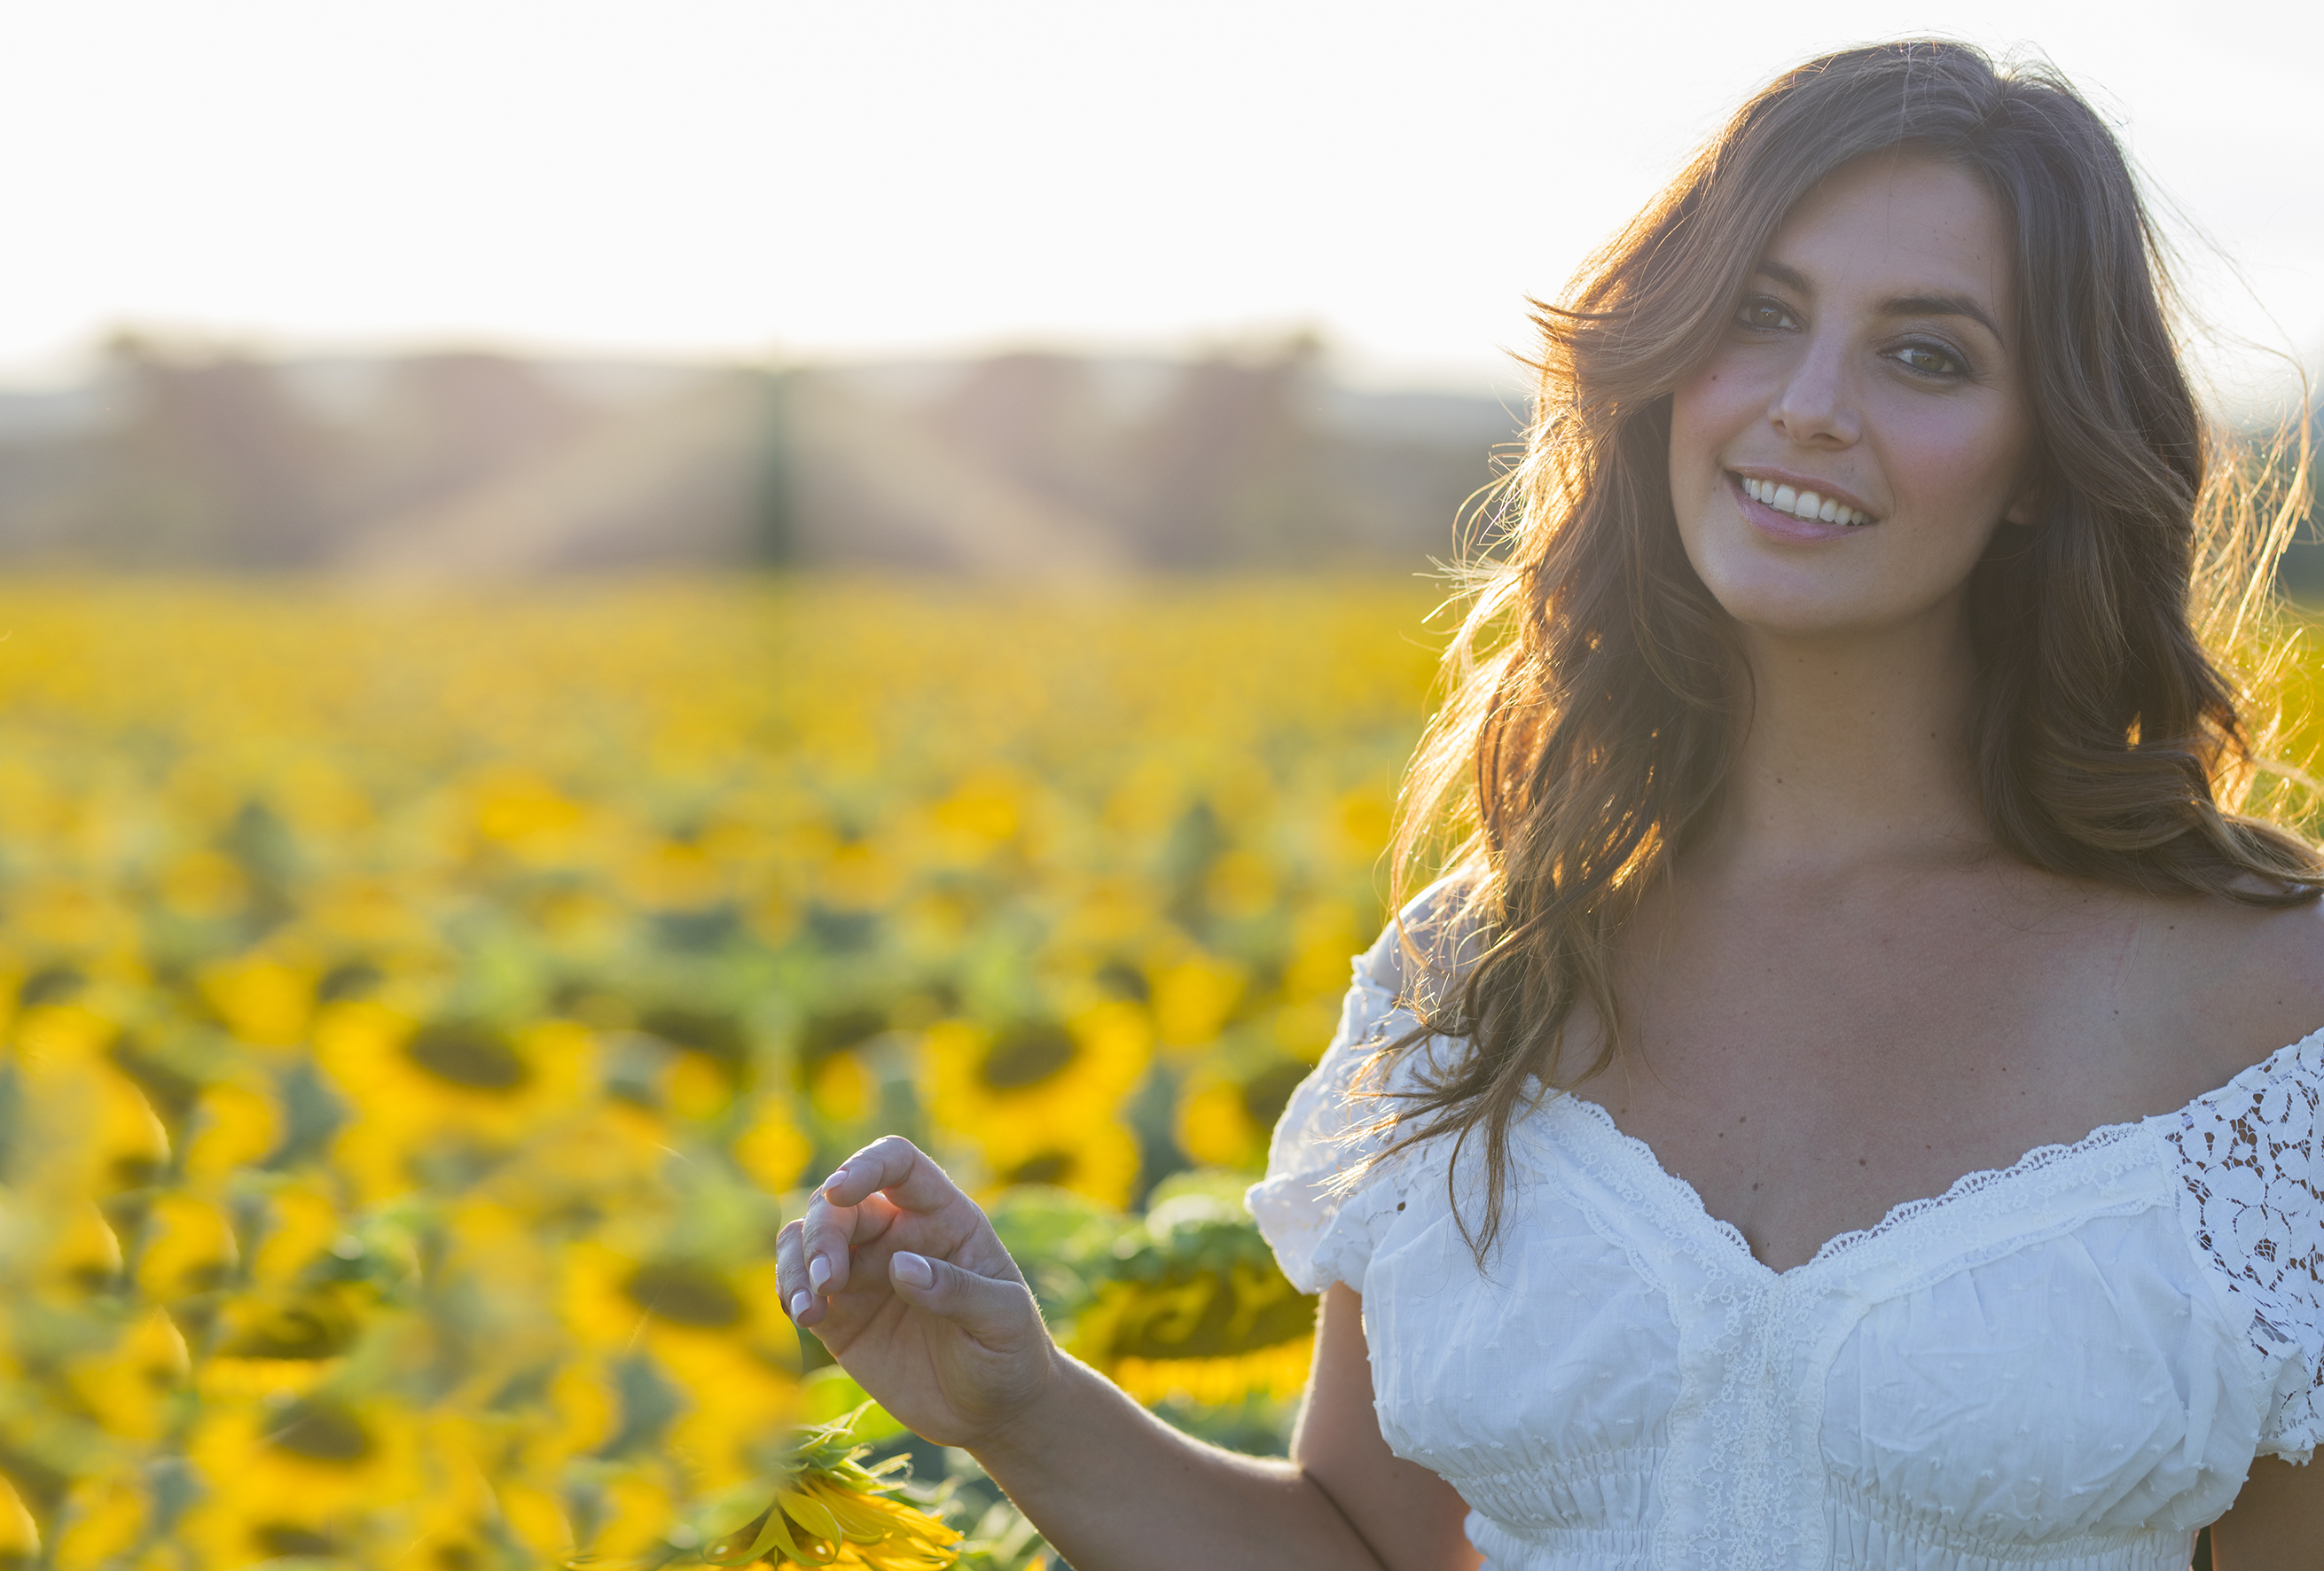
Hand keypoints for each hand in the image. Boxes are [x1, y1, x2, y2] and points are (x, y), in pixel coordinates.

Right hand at [776, 1135, 1057, 1447]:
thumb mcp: (1003, 1320)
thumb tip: (900, 1266)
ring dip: (795, 1262)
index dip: (867, 1166)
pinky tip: (804, 1316)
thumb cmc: (1012, 1353)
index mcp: (944, 1217)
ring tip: (809, 1311)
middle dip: (822, 1234)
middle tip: (828, 1281)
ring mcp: (864, 1273)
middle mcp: (897, 1234)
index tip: (839, 1191)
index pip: (899, 1165)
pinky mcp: (840, 1315)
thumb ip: (957, 1291)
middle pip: (841, 1204)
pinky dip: (790, 1291)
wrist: (993, 1412)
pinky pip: (799, 1286)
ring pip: (806, 1237)